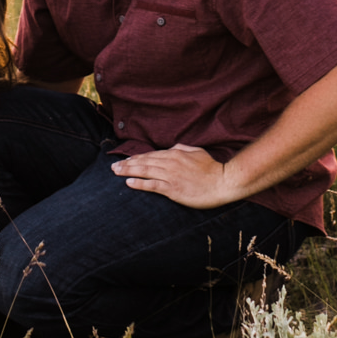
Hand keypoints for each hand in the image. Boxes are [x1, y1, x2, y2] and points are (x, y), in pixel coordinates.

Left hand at [111, 142, 236, 208]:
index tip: (125, 160)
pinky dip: (139, 183)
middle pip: (144, 162)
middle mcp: (170, 163)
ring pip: (144, 172)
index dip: (136, 157)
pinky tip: (129, 183)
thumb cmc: (212, 168)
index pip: (150, 155)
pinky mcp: (173, 189)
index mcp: (175, 153)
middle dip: (127, 164)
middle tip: (113, 166)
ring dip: (128, 172)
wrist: (222, 182)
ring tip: (116, 172)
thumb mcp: (196, 152)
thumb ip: (182, 149)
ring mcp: (170, 176)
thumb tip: (172, 148)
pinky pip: (152, 185)